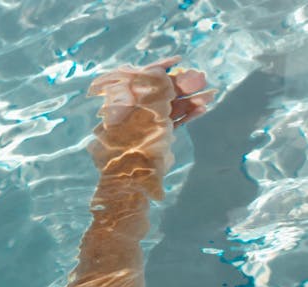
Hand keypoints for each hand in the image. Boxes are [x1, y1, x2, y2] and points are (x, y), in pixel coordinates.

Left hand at [90, 60, 213, 129]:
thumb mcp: (146, 102)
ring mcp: (151, 124)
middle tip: (202, 78)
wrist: (134, 169)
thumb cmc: (136, 131)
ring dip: (192, 100)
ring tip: (211, 95)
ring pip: (174, 107)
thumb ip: (155, 84)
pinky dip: (189, 115)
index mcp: (131, 100)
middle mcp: (140, 110)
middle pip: (165, 93)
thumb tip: (164, 67)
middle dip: (184, 85)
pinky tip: (203, 108)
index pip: (148, 79)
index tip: (179, 61)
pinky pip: (176, 122)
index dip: (164, 68)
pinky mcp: (159, 137)